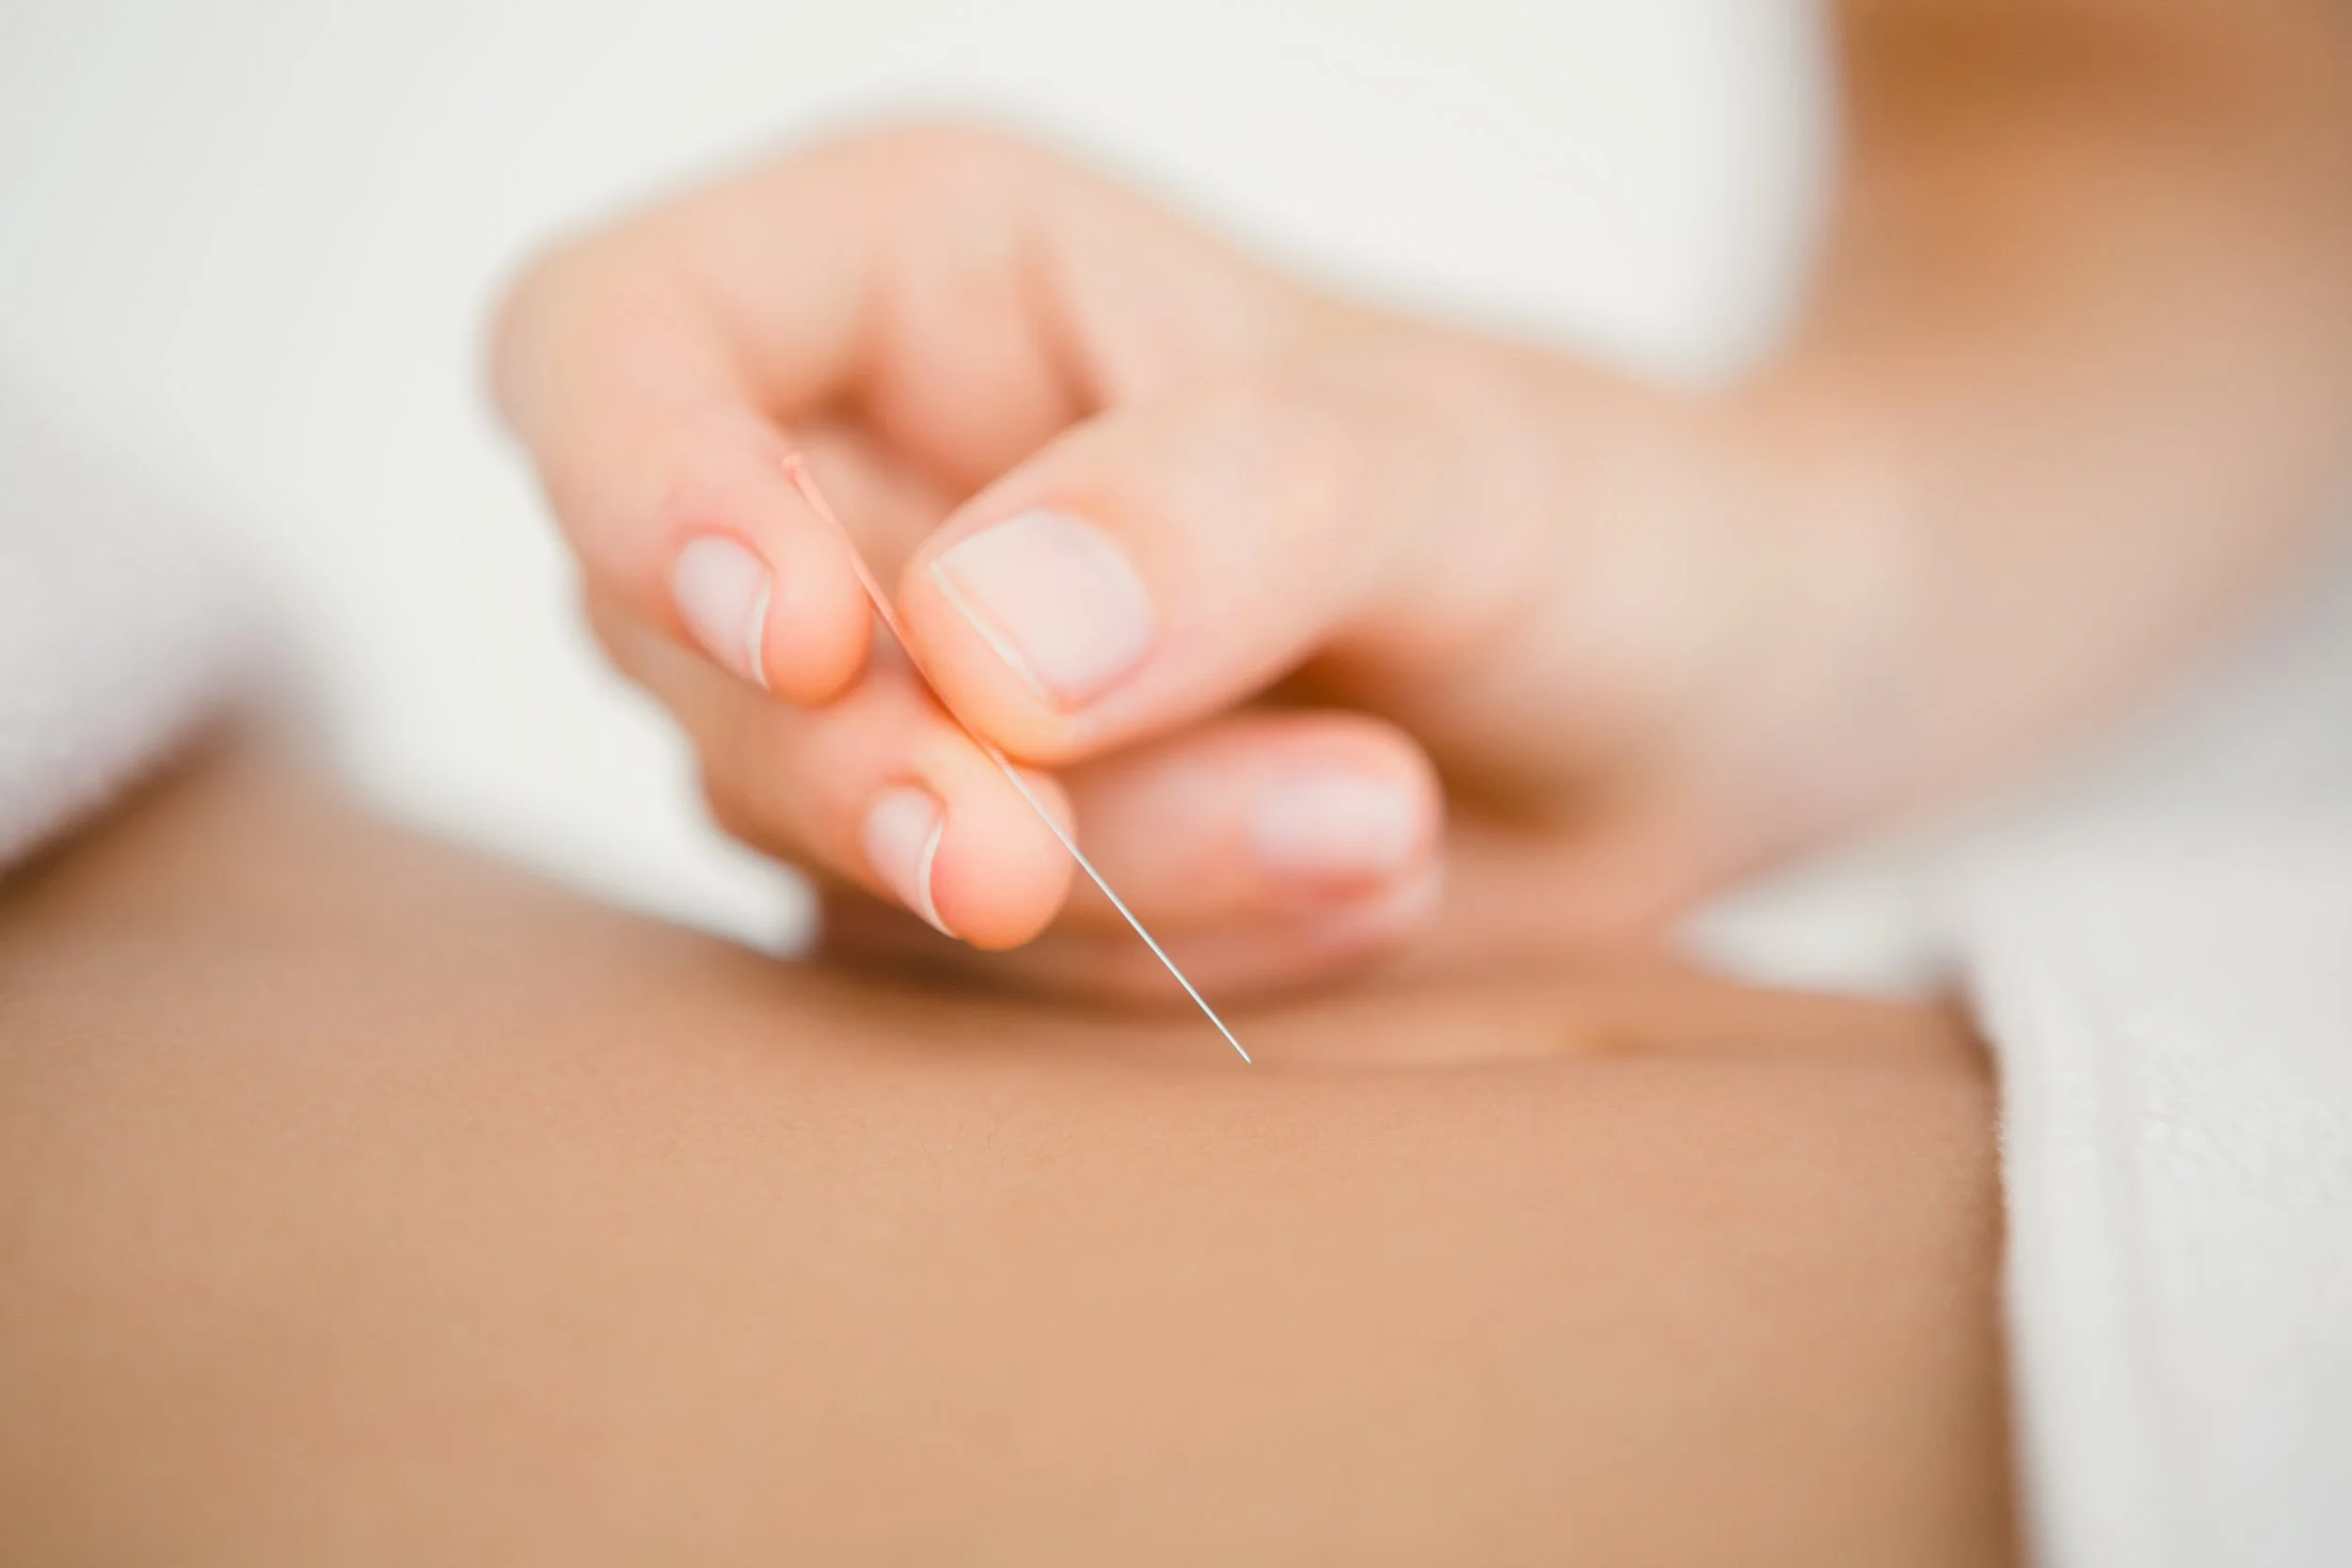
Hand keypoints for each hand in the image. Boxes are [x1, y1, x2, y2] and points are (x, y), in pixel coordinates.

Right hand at [490, 124, 1878, 999]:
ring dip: (1092, 873)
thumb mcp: (1457, 468)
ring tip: (1375, 826)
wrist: (1694, 715)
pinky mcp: (977, 868)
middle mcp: (874, 485)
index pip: (612, 341)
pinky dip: (1150, 957)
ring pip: (835, 835)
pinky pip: (964, 969)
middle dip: (877, 772)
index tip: (807, 641)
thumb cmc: (1585, 514)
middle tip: (1046, 861)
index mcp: (917, 282)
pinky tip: (1349, 891)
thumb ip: (1230, 513)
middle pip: (681, 644)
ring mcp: (911, 698)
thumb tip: (971, 647)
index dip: (638, 484)